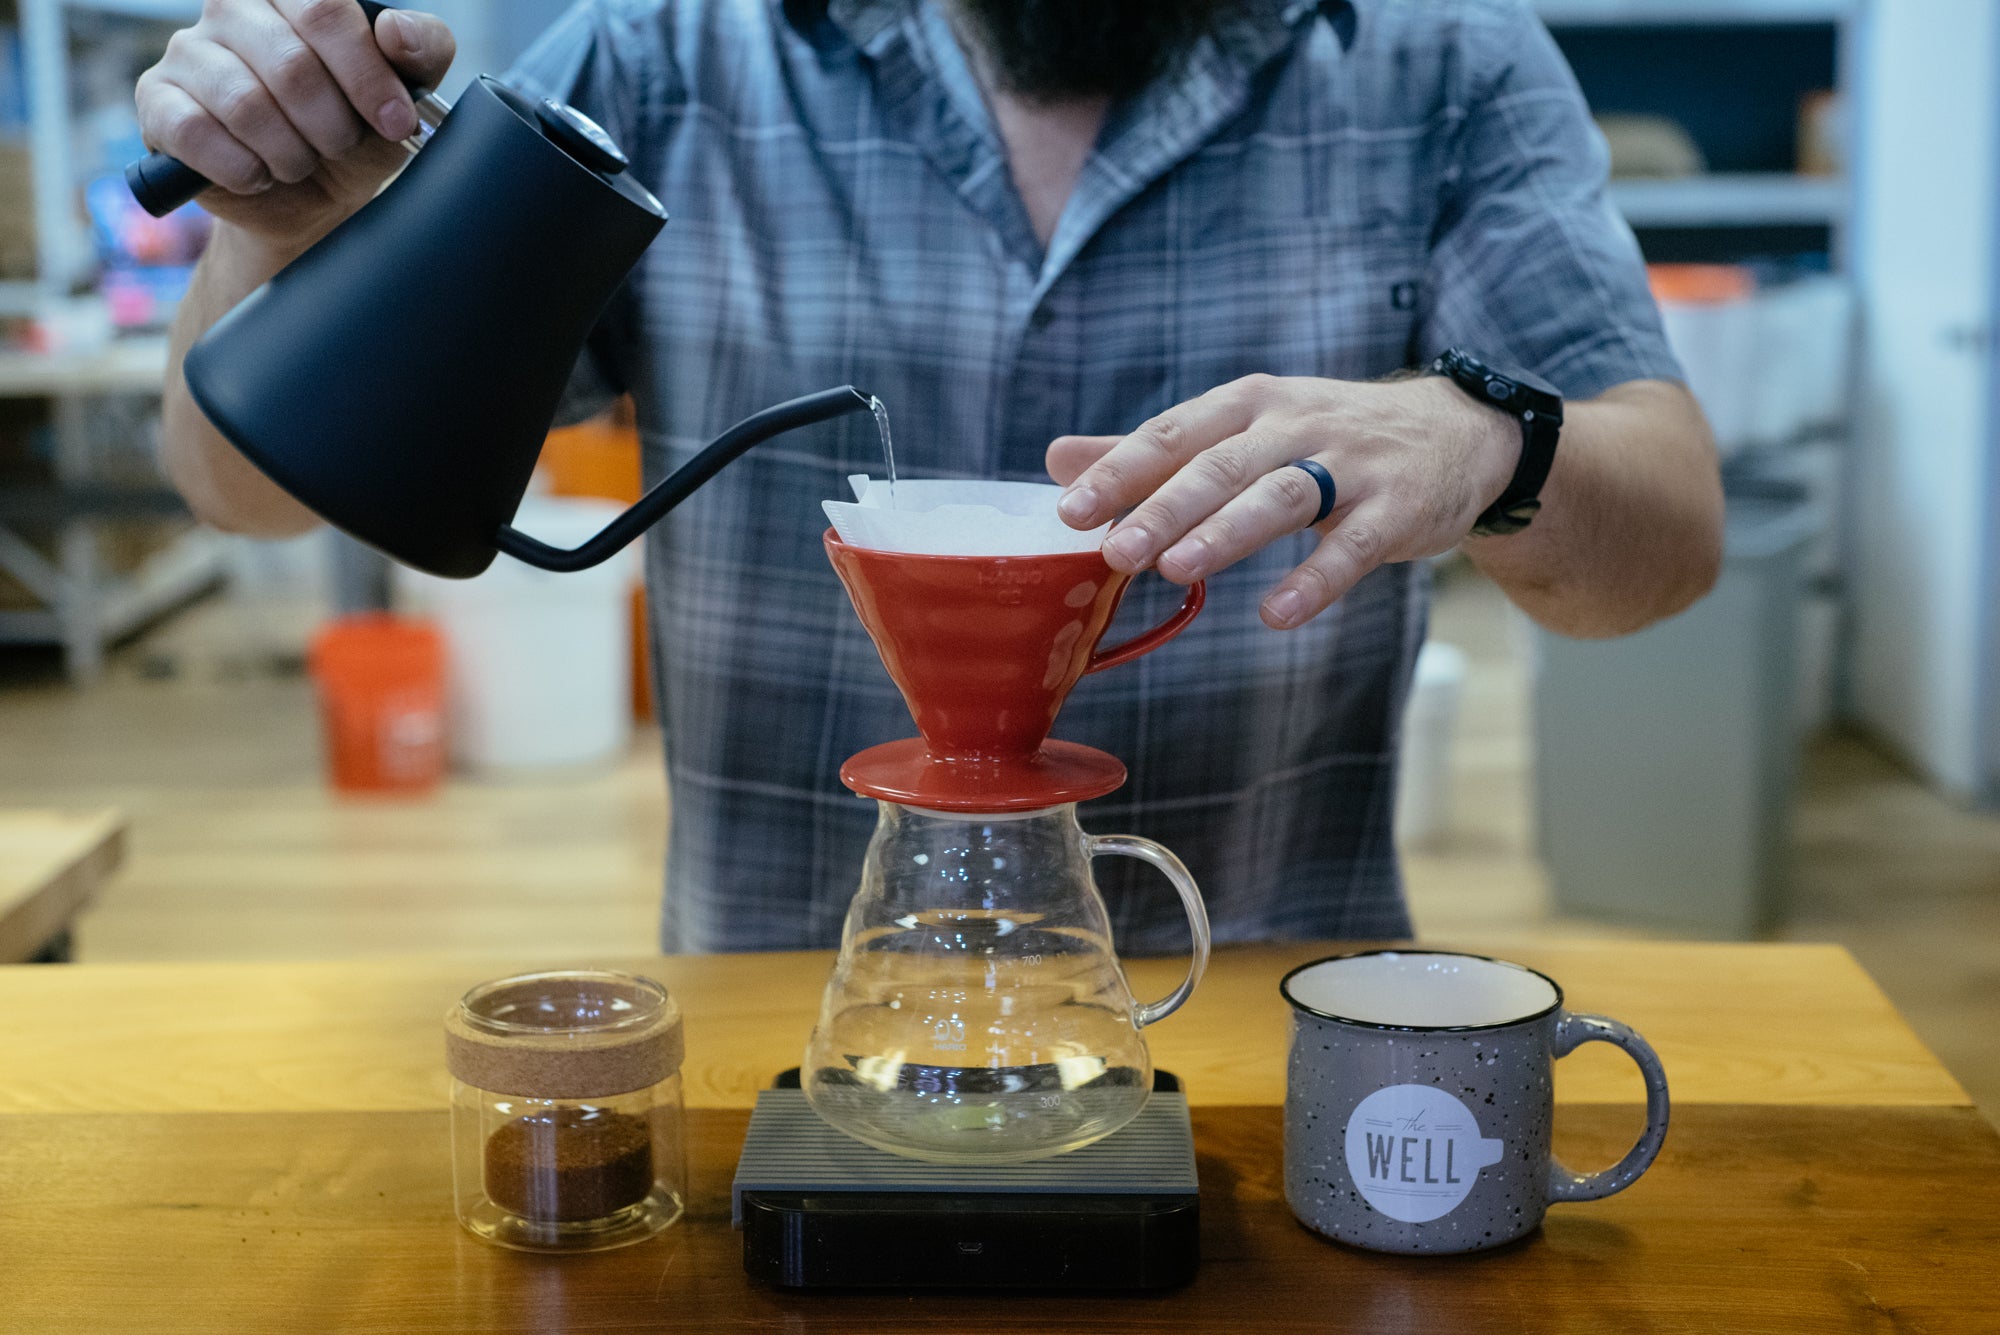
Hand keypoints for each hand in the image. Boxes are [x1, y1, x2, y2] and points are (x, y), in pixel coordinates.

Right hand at [135, 0, 454, 242]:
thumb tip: (395, 30)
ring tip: (301, 161)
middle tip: (341, 145)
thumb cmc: (356, 129)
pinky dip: (244, 168)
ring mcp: (188, 52)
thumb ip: (421, 50)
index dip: (366, 74)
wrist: (314, 197)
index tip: (396, 122)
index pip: (324, 8)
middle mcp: (231, 7)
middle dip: (333, 125)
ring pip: (246, 103)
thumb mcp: (404, 94)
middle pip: (291, 64)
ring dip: (292, 153)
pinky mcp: (158, 101)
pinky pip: (196, 132)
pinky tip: (260, 173)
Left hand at [1048, 374, 1520, 629]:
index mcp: (1249, 404)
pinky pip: (1353, 547)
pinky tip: (1277, 614)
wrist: (1457, 433)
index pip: (1175, 432)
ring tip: (1176, 570)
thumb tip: (1056, 459)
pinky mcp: (1397, 510)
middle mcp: (1296, 425)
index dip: (1122, 471)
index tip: (1070, 509)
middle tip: (1115, 551)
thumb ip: (1152, 450)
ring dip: (1228, 533)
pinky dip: (1316, 580)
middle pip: (1223, 465)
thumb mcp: (1243, 429)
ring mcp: (1351, 467)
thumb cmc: (1327, 437)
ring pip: (1282, 496)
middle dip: (1165, 507)